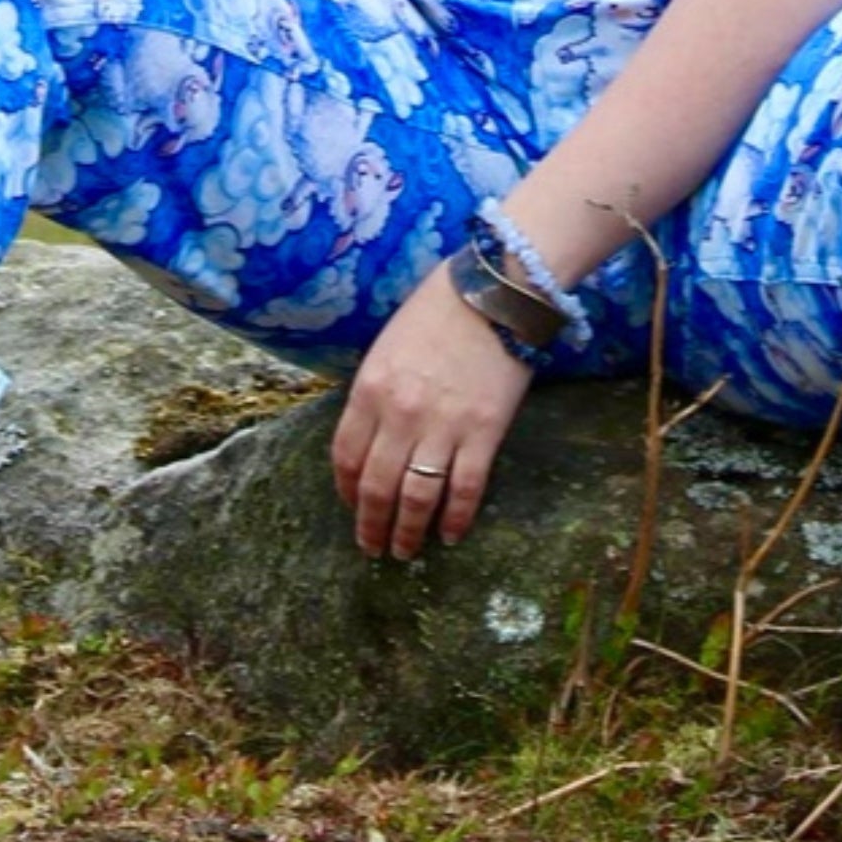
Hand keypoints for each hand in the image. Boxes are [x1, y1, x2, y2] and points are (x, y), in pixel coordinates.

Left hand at [331, 261, 532, 560]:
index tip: (352, 506)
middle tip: (373, 548)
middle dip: (372, 525)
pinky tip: (451, 534)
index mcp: (369, 389)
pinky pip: (464, 489)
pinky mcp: (484, 433)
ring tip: (406, 551)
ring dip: (409, 532)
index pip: (346, 457)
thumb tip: (370, 437)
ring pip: (417, 498)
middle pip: (377, 487)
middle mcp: (400, 414)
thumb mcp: (387, 346)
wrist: (495, 289)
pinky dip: (456, 518)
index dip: (346, 490)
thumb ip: (374, 392)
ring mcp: (442, 426)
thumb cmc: (437, 311)